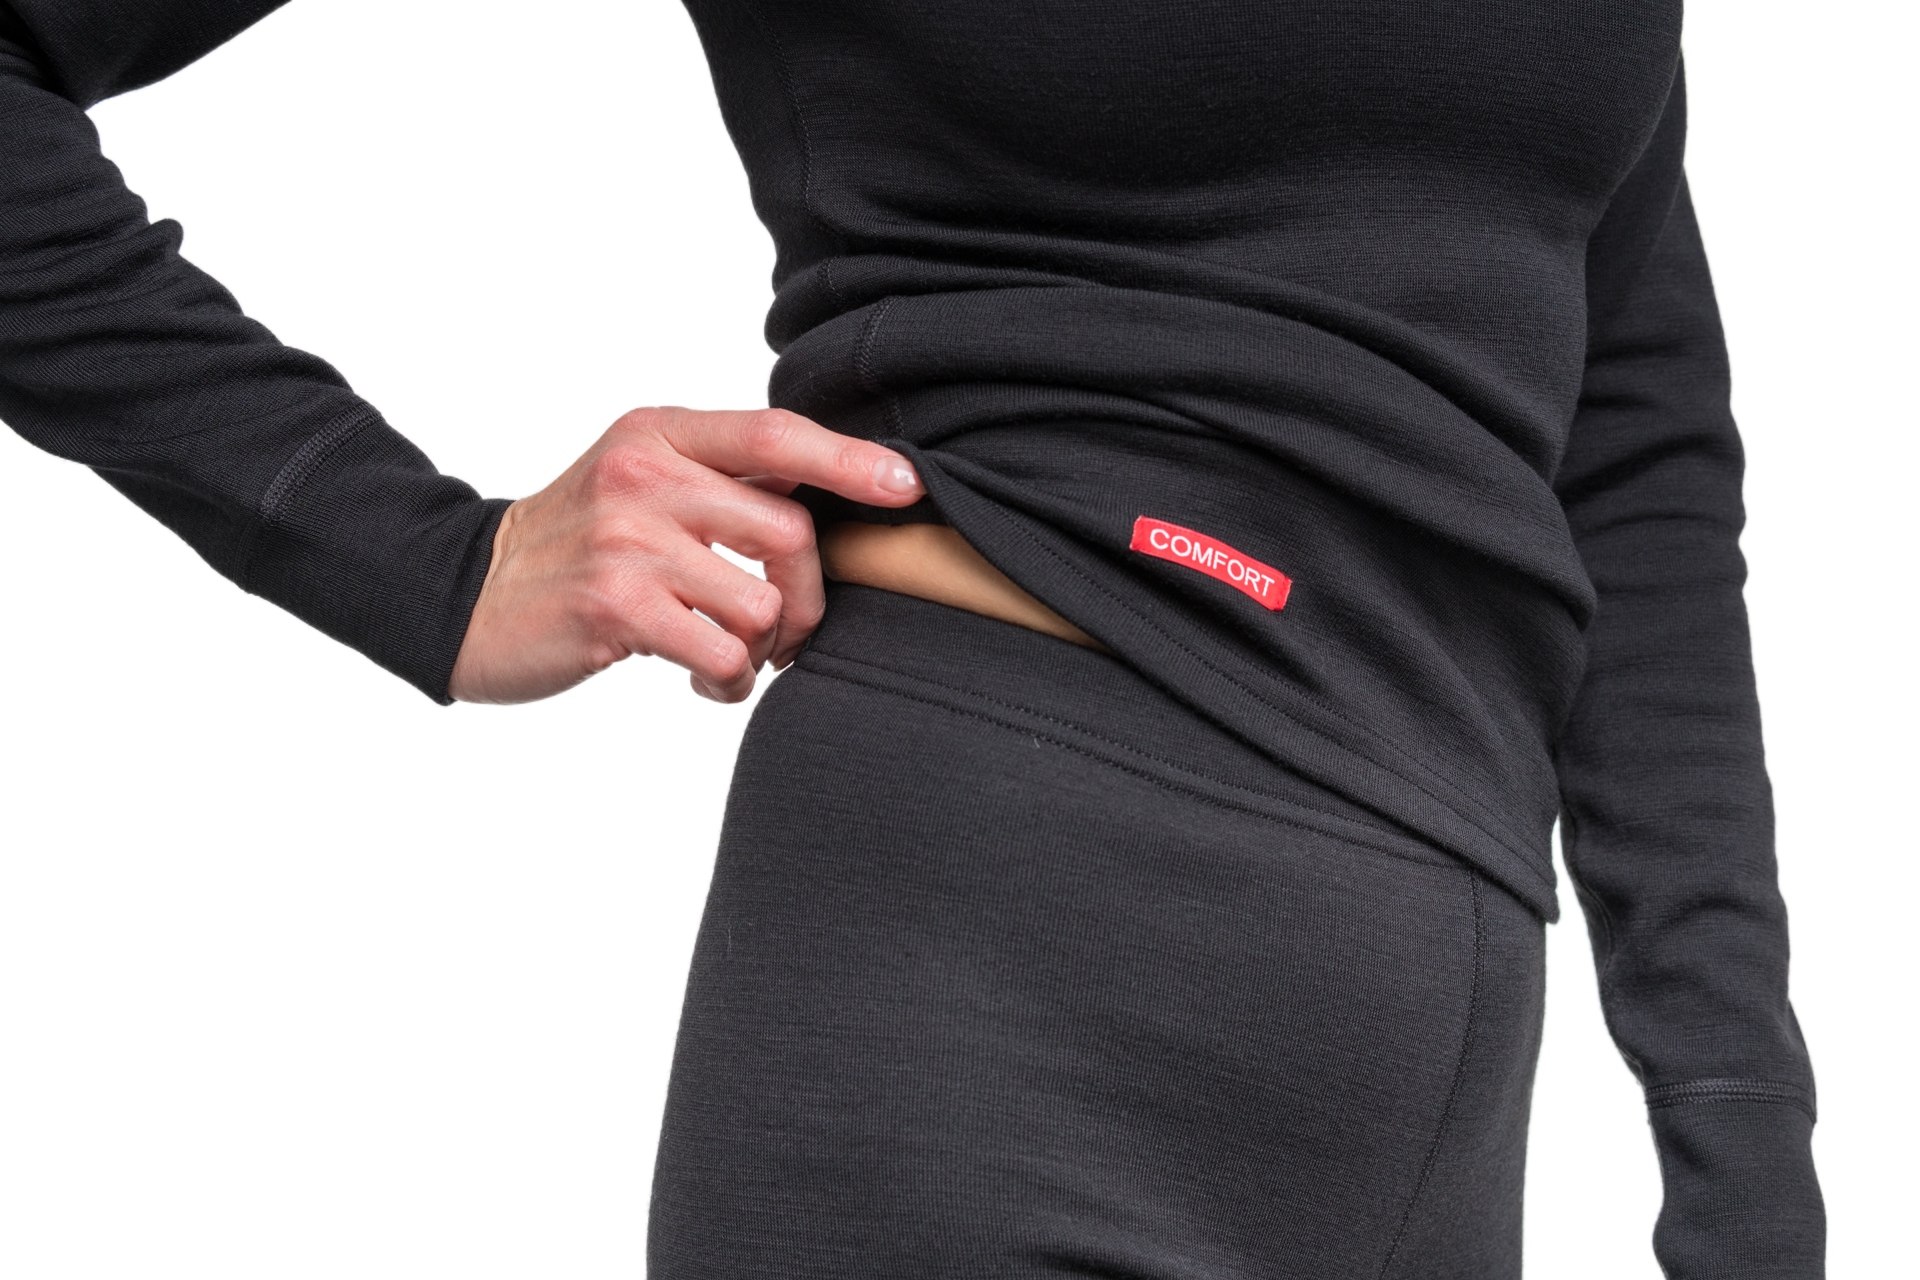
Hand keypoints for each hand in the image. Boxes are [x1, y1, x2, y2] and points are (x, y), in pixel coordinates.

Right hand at [448, 405, 923, 703]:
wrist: (469, 596)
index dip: (850, 462)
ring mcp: (627, 541)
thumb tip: (834, 492)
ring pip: (760, 604)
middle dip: (807, 598)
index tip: (906, 488)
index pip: (775, 435)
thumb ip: (719, 476)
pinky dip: (729, 683)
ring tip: (730, 659)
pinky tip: (702, 680)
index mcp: (659, 434)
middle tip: (784, 630)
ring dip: (763, 650)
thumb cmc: (578, 543)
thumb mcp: (640, 478)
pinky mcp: (614, 608)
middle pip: (789, 534)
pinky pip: (721, 655)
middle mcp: (644, 475)